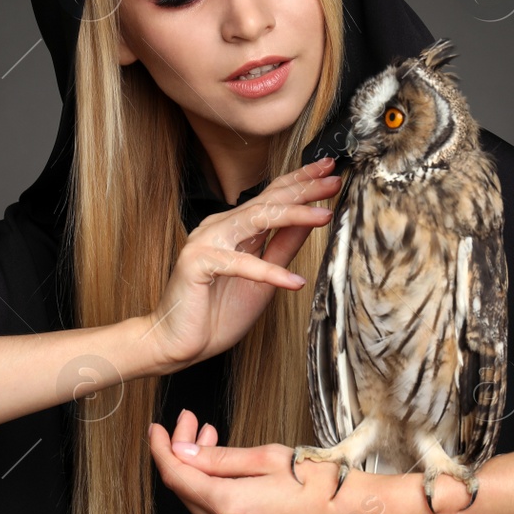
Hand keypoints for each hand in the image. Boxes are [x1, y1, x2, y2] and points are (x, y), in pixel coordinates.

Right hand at [138, 156, 340, 372]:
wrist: (179, 343)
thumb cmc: (217, 313)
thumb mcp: (264, 278)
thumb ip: (283, 247)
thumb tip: (312, 220)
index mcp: (235, 228)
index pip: (272, 197)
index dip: (301, 182)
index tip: (330, 170)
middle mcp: (220, 227)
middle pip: (268, 200)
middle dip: (303, 189)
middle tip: (334, 179)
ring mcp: (206, 241)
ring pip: (255, 219)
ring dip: (293, 215)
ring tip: (325, 216)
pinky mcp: (197, 263)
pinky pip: (239, 263)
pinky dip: (269, 273)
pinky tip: (295, 282)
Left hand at [148, 409, 422, 513]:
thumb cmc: (325, 484)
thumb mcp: (270, 458)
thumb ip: (220, 458)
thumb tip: (183, 452)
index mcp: (231, 508)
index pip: (177, 477)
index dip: (162, 450)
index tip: (157, 429)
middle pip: (188, 493)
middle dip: (184, 456)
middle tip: (194, 425)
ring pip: (203, 507)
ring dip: (201, 474)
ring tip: (212, 440)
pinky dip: (217, 495)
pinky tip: (229, 473)